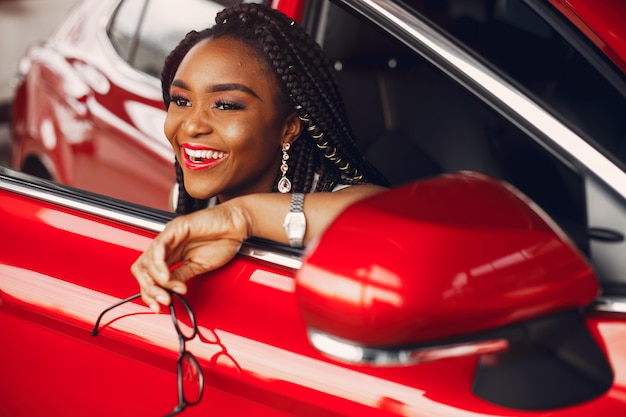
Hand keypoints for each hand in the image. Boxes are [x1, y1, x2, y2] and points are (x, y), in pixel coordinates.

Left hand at [131, 201, 250, 311]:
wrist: (236, 225)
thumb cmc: (222, 241)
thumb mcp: (199, 266)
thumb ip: (181, 275)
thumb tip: (168, 290)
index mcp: (171, 254)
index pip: (148, 275)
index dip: (149, 292)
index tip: (157, 306)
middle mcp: (167, 245)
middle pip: (142, 269)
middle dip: (149, 289)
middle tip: (163, 301)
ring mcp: (169, 236)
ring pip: (147, 260)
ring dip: (156, 280)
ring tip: (169, 291)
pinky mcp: (175, 228)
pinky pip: (159, 247)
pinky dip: (159, 264)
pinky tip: (166, 276)